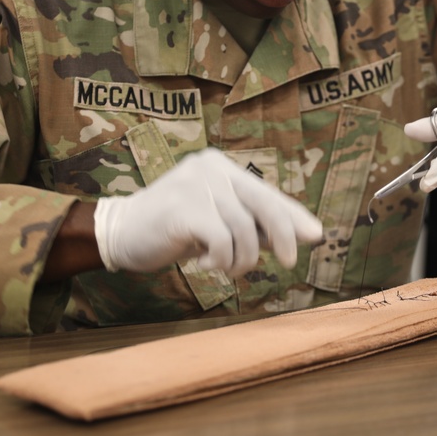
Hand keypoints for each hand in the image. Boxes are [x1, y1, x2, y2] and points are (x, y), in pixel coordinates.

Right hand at [93, 148, 323, 276]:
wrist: (121, 233)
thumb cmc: (175, 230)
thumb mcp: (219, 224)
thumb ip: (254, 225)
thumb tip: (304, 235)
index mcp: (222, 167)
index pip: (267, 193)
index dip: (293, 216)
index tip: (315, 236)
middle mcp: (211, 168)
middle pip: (264, 204)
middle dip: (283, 236)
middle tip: (290, 262)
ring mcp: (196, 184)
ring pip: (243, 230)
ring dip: (240, 260)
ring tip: (224, 268)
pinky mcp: (183, 206)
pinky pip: (222, 240)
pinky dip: (220, 260)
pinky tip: (205, 263)